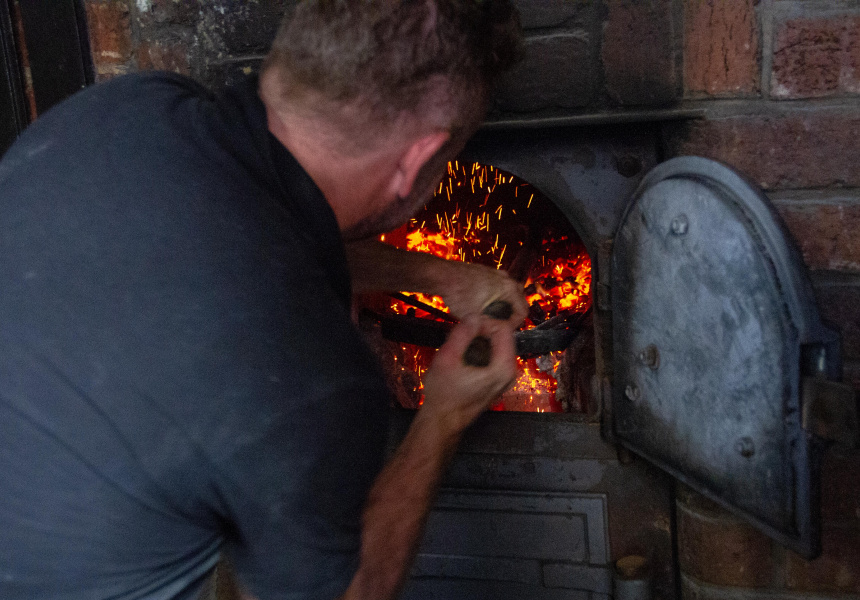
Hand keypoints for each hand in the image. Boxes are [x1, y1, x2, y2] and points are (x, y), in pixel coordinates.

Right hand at [421, 316, 517, 435]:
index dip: (483, 322)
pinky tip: (463, 356)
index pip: (503, 328)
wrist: (442, 422)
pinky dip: (480, 350)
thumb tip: (474, 317)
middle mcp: (510, 372)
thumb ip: (462, 335)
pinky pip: (493, 355)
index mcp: (503, 368)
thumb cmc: (443, 395)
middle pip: (502, 336)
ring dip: (479, 340)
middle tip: (460, 336)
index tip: (465, 327)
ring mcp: (505, 377)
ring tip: (459, 346)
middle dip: (481, 331)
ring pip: (497, 344)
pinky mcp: (498, 380)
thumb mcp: (447, 359)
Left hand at [436, 261, 527, 327]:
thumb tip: (496, 336)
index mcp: (509, 289)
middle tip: (501, 324)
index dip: (516, 324)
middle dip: (512, 313)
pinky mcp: (486, 271)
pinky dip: (496, 296)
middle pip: (518, 299)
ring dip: (504, 304)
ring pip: (508, 292)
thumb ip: (491, 327)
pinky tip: (483, 304)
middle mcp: (506, 278)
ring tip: (493, 315)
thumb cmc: (459, 295)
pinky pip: (498, 286)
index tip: (506, 331)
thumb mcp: (476, 318)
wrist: (443, 276)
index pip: (523, 310)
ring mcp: (496, 273)